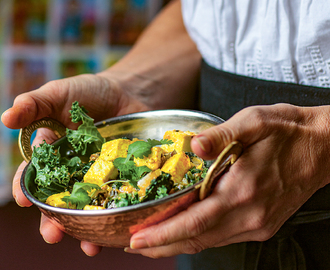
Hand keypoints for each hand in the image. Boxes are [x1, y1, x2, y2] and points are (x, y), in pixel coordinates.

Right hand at [1, 73, 148, 255]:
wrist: (128, 91)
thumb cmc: (88, 92)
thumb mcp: (59, 93)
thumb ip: (34, 104)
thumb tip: (6, 118)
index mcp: (52, 153)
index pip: (34, 175)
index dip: (26, 189)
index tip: (25, 201)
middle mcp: (73, 170)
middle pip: (60, 200)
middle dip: (54, 219)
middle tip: (53, 235)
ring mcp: (98, 175)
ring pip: (88, 206)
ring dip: (85, 228)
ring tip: (89, 246)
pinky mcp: (122, 176)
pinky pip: (117, 198)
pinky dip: (116, 214)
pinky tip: (117, 230)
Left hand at [125, 103, 329, 257]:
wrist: (324, 147)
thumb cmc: (289, 131)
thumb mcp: (254, 121)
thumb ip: (222, 134)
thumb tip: (194, 146)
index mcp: (244, 190)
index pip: (195, 222)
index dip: (163, 233)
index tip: (137, 239)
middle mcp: (250, 214)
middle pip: (197, 239)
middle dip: (163, 245)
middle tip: (134, 246)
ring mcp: (257, 223)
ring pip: (209, 242)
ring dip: (178, 243)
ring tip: (152, 242)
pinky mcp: (262, 223)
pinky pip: (222, 235)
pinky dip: (198, 237)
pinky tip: (184, 231)